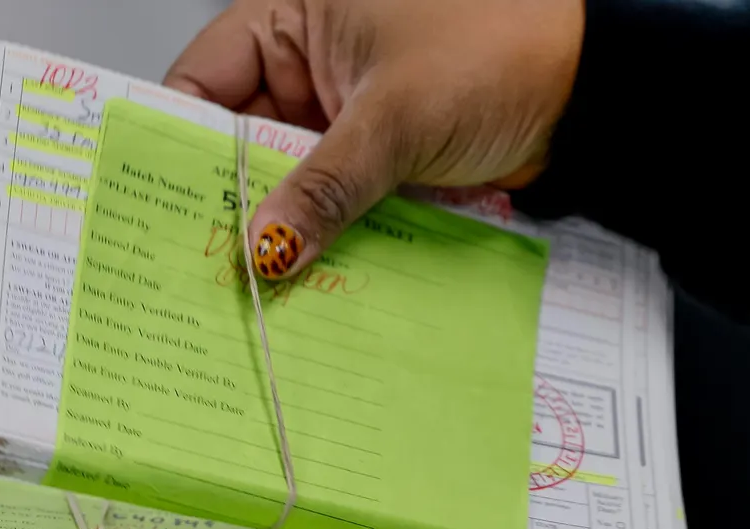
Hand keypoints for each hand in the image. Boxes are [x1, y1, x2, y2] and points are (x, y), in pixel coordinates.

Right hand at [164, 0, 584, 277]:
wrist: (594, 92)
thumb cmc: (508, 53)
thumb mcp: (397, 119)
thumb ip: (323, 186)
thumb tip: (266, 245)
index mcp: (295, 15)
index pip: (203, 80)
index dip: (175, 143)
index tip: (155, 204)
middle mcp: (308, 61)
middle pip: (236, 139)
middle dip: (226, 198)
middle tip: (202, 258)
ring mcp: (340, 112)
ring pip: (281, 178)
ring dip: (275, 226)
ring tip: (248, 280)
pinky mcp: (373, 158)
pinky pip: (325, 201)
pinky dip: (316, 236)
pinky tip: (300, 275)